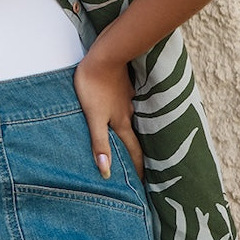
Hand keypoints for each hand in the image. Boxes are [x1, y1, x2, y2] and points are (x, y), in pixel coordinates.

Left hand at [73, 51, 142, 179]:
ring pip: (133, 121)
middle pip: (136, 137)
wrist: (104, 55)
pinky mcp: (124, 87)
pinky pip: (127, 106)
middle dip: (140, 154)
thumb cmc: (94, 86)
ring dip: (133, 133)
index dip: (139, 168)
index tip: (145, 184)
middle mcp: (128, 113)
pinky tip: (124, 113)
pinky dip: (128, 115)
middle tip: (144, 168)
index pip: (133, 151)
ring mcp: (127, 99)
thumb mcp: (94, 117)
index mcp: (121, 123)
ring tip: (133, 143)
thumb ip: (100, 142)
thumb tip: (106, 171)